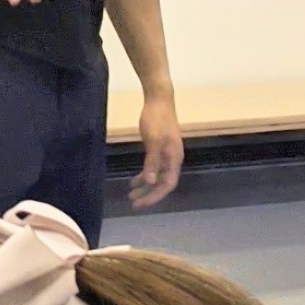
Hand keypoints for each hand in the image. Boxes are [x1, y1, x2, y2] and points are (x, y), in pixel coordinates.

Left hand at [129, 91, 184, 207]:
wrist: (159, 99)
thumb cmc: (156, 119)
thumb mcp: (153, 141)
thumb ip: (152, 162)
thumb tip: (150, 181)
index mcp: (174, 158)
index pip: (167, 184)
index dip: (155, 196)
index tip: (140, 204)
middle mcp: (173, 159)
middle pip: (162, 183)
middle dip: (148, 194)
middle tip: (133, 203)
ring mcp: (166, 154)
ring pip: (157, 176)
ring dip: (145, 186)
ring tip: (131, 194)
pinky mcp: (159, 149)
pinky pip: (153, 168)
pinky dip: (144, 175)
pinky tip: (134, 181)